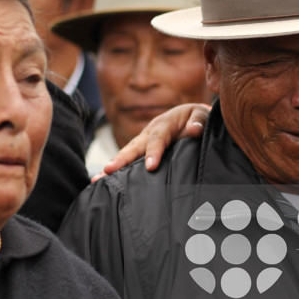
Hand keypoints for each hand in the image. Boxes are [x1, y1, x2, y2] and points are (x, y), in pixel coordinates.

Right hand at [92, 103, 210, 181]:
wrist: (192, 118)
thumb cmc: (197, 118)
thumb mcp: (201, 115)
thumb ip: (199, 122)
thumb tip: (194, 130)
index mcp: (164, 124)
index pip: (158, 138)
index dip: (153, 152)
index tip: (150, 167)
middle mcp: (149, 132)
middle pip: (134, 146)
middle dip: (121, 159)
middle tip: (108, 171)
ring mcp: (143, 141)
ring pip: (127, 153)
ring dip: (113, 165)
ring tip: (97, 179)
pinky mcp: (141, 150)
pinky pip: (130, 160)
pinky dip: (118, 170)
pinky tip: (104, 182)